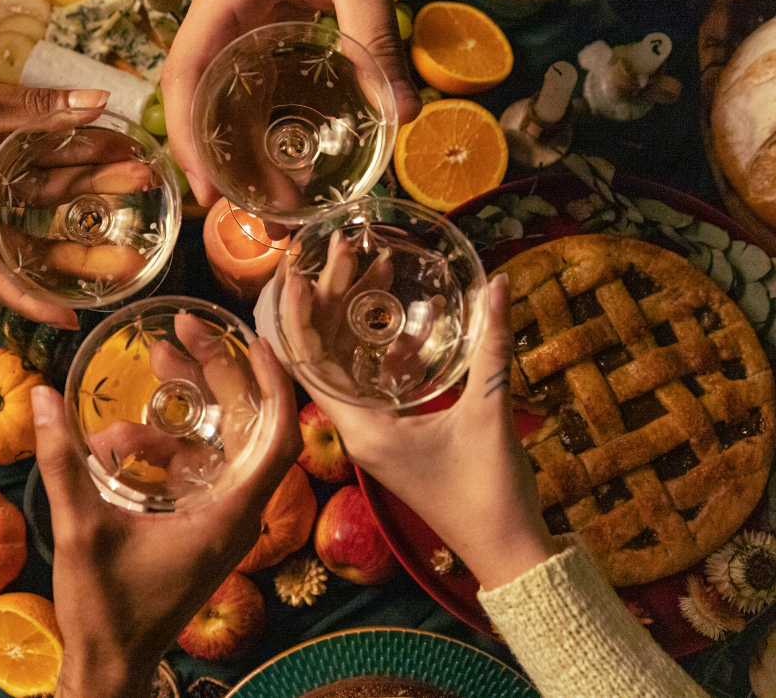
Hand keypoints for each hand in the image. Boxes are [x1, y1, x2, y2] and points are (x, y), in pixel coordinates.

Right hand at [0, 37, 111, 327]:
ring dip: (90, 186)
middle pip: (30, 242)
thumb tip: (98, 101)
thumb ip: (39, 108)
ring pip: (44, 197)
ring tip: (139, 177)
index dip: (30, 300)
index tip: (70, 318)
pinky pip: (39, 163)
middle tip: (132, 258)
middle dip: (82, 249)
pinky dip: (72, 156)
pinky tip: (111, 148)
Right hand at [33, 338, 299, 697]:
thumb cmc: (106, 609)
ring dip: (185, 408)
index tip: (256, 341)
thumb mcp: (81, 530)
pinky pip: (196, 468)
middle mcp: (236, 513)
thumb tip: (40, 396)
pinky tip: (122, 435)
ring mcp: (220, 519)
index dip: (275, 386)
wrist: (111, 664)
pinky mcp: (201, 524)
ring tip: (149, 369)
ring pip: (217, 445)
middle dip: (216, 375)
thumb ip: (62, 462)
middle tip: (178, 335)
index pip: (278, 440)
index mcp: (229, 515)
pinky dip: (168, 445)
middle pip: (246, 427)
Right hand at [161, 0, 420, 205]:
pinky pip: (258, 90)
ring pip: (229, 104)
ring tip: (284, 209)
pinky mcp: (266, 31)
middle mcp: (222, 18)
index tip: (210, 191)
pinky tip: (294, 166)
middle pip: (203, 104)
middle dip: (226, 167)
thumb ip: (375, 34)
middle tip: (266, 221)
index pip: (186, 75)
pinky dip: (270, 133)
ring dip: (249, 158)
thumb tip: (404, 113)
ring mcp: (241, 26)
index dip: (190, 138)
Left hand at [290, 272, 555, 589]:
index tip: (295, 272)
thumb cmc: (489, 491)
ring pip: (350, 365)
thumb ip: (492, 348)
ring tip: (372, 267)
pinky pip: (376, 382)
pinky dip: (387, 349)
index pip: (308, 364)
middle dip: (332, 300)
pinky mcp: (393, 436)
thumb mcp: (489, 414)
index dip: (297, 317)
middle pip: (325, 355)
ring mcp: (373, 433)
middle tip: (344, 250)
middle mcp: (356, 429)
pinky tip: (411, 319)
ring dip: (358, 320)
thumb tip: (499, 284)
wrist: (505, 550)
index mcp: (361, 428)